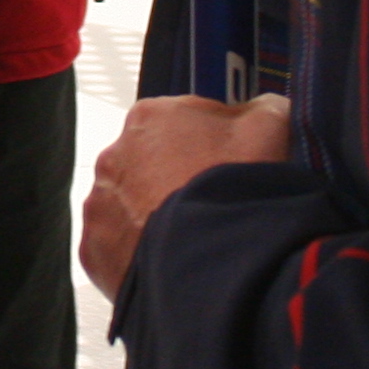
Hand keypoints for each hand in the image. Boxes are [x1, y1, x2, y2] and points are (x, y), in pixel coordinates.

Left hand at [80, 94, 293, 298]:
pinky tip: (174, 260)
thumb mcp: (272, 127)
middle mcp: (115, 155)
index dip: (211, 144)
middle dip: (178, 180)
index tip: (229, 166)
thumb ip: (264, 107)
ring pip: (132, 206)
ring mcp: (102, 204)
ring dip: (156, 216)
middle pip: (152, 164)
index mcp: (151, 116)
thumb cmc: (238, 189)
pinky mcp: (96, 249)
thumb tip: (266, 106)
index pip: (181, 122)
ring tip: (195, 238)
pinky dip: (142, 253)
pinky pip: (119, 247)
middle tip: (213, 205)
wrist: (215, 261)